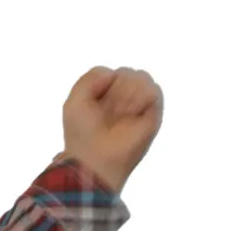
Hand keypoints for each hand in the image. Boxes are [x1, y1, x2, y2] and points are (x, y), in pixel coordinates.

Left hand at [61, 65, 163, 195]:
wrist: (94, 158)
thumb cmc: (83, 135)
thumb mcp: (76, 99)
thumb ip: (92, 76)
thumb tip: (115, 74)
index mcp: (108, 97)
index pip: (113, 73)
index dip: (103, 85)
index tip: (95, 106)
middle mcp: (126, 101)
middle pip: (127, 72)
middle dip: (115, 91)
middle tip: (109, 114)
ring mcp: (141, 108)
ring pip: (142, 77)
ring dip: (126, 94)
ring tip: (121, 114)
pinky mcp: (154, 115)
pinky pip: (153, 90)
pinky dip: (140, 99)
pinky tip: (131, 113)